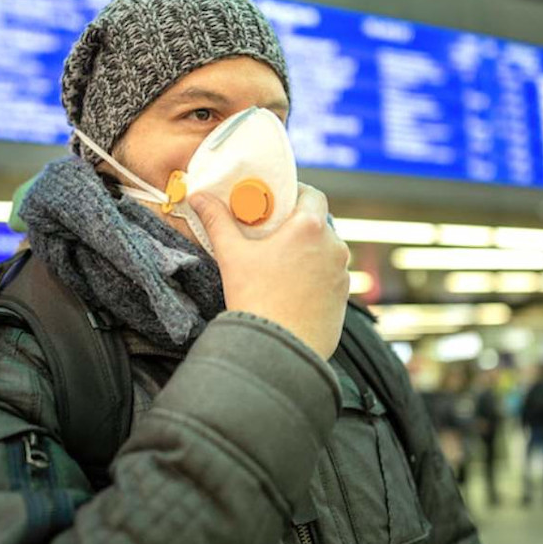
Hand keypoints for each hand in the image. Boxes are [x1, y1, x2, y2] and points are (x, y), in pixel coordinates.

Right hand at [190, 184, 349, 360]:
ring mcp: (342, 275)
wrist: (278, 350)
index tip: (278, 201)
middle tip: (272, 233)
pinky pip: (330, 278)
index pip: (313, 195)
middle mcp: (334, 247)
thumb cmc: (256, 299)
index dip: (296, 193)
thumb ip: (218, 221)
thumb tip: (199, 197)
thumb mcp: (232, 255)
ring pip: (326, 252)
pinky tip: (291, 289)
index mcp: (310, 228)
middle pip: (319, 224)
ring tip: (280, 264)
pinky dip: (315, 277)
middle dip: (298, 225)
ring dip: (308, 252)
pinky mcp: (343, 300)